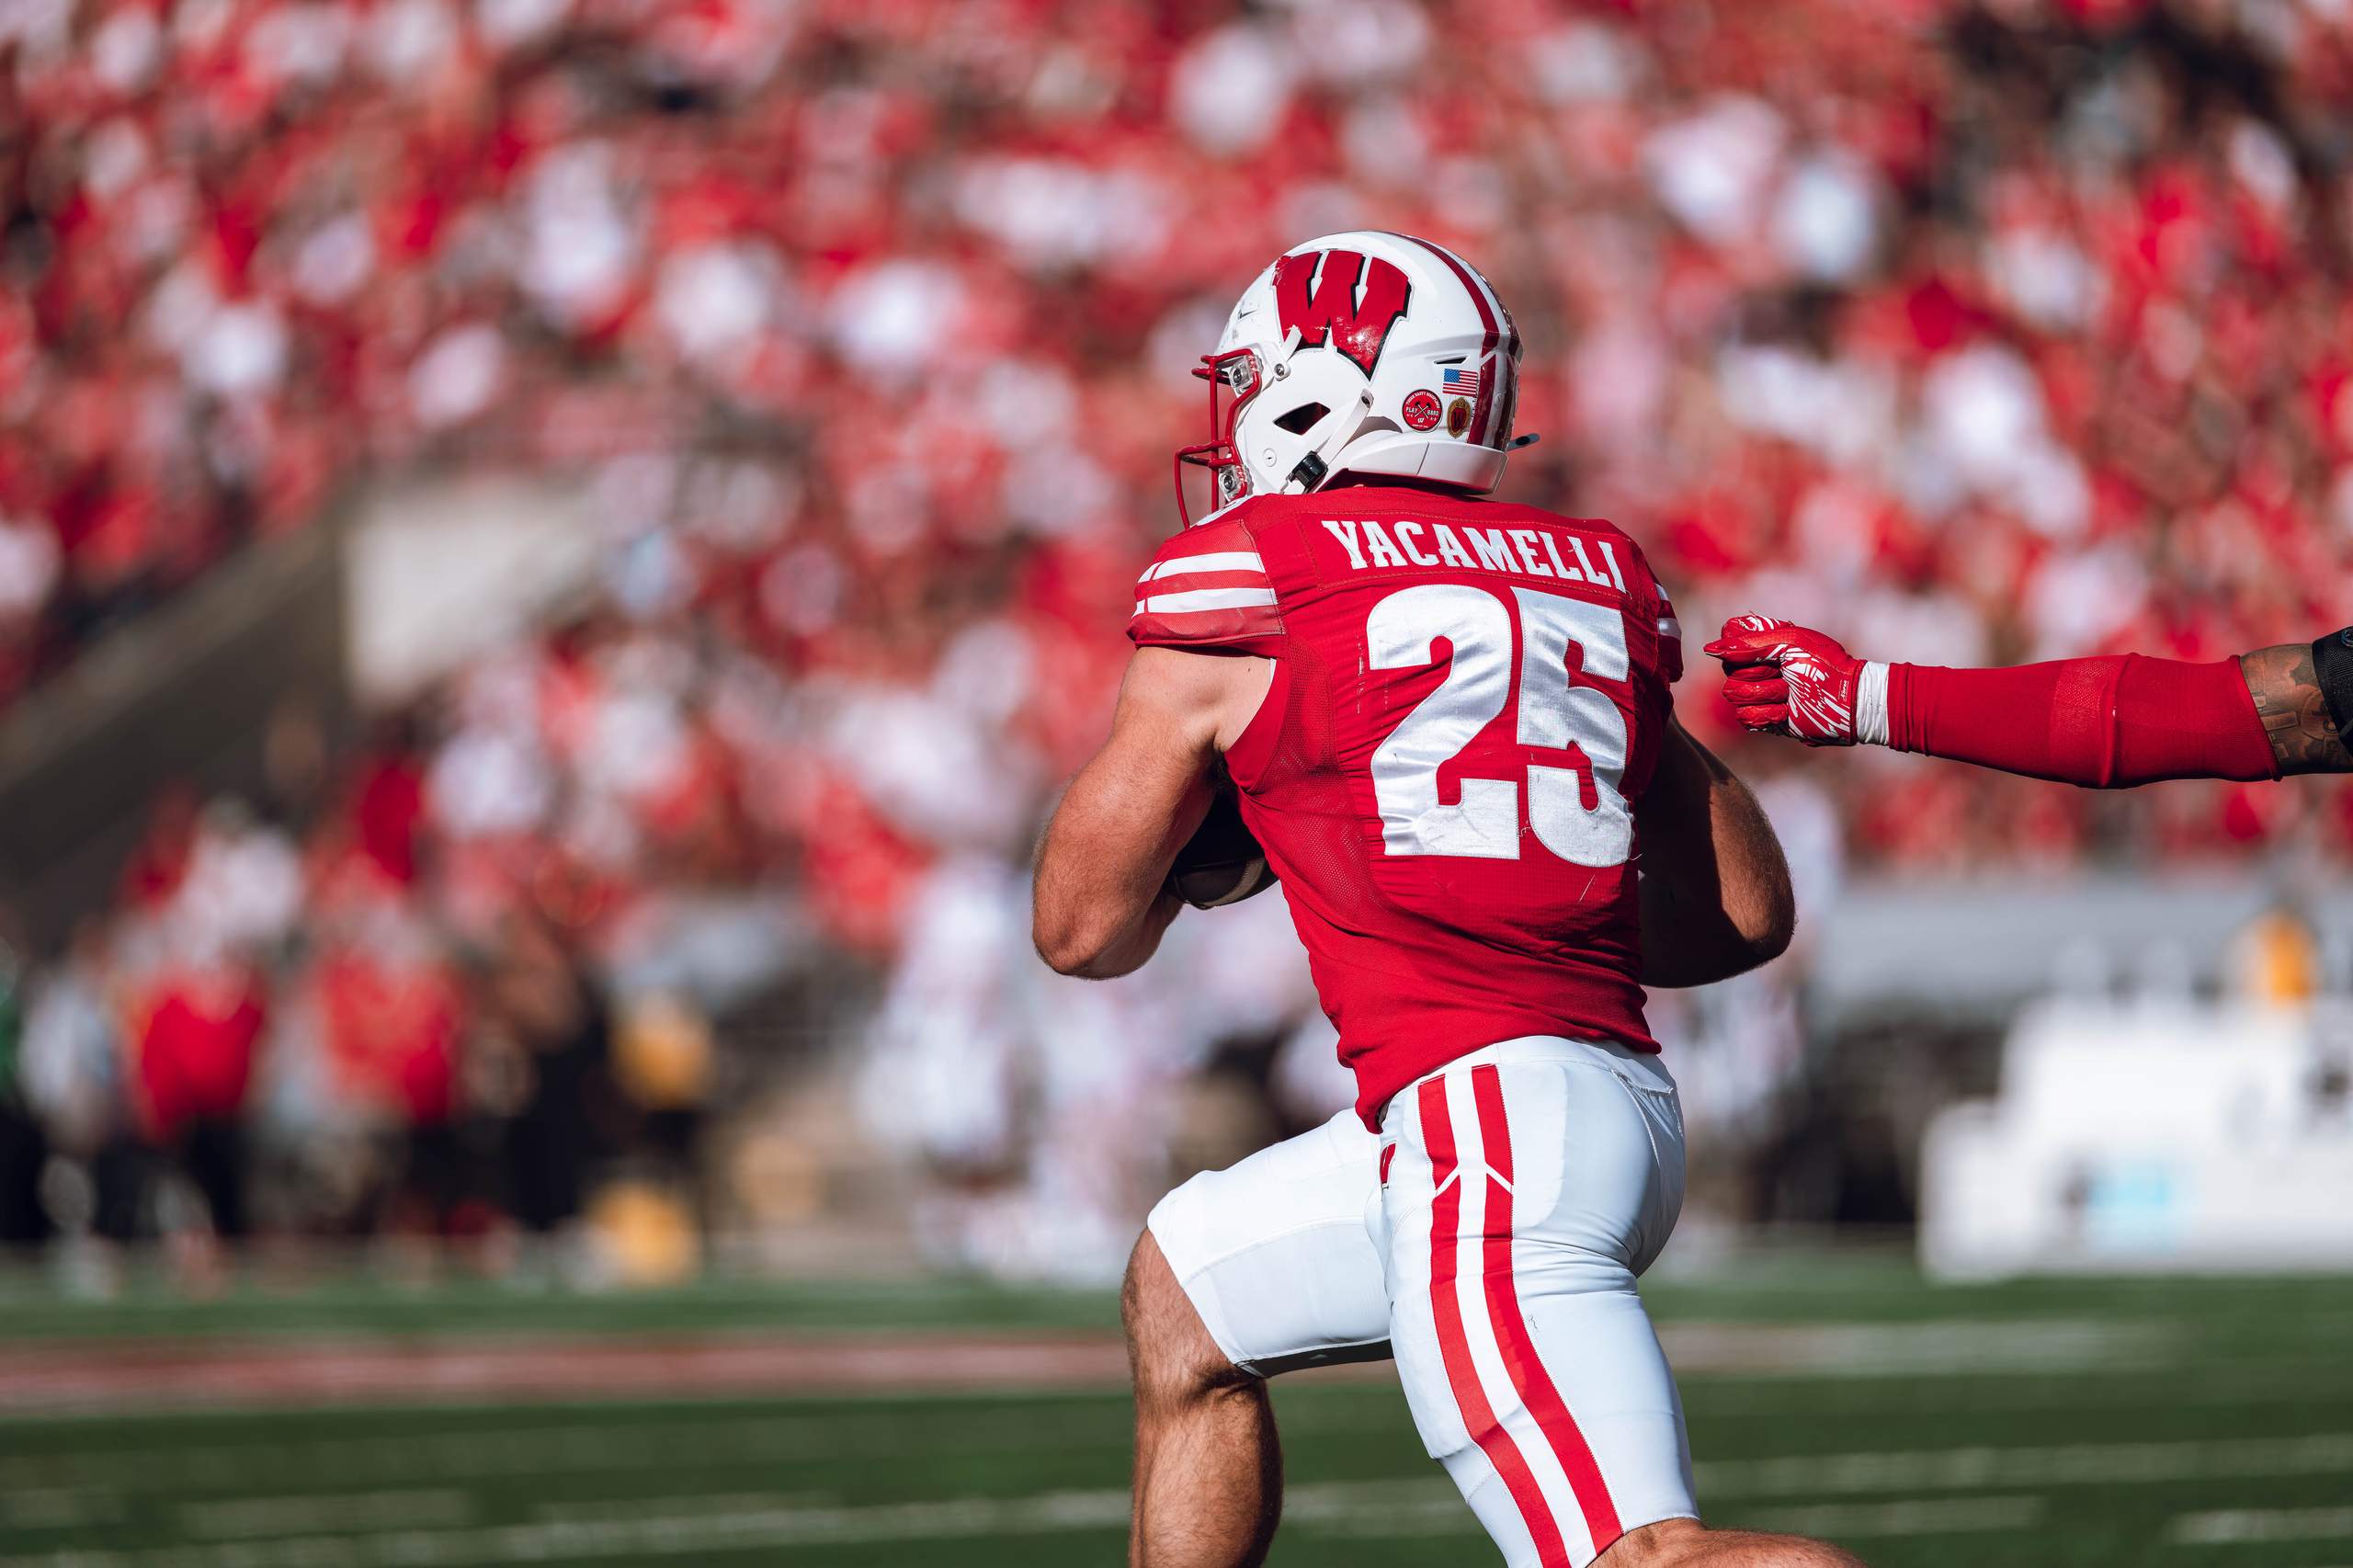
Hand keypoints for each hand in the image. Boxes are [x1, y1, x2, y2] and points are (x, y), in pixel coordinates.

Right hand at [1704, 616, 1867, 745]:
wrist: (1847, 701)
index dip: (1741, 646)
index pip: (1728, 638)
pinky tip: (1787, 712)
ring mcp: (1757, 693)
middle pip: (1728, 668)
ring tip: (1790, 694)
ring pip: (1733, 694)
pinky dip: (1768, 715)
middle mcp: (1756, 666)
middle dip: (1760, 673)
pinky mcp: (1762, 718)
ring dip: (1766, 695)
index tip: (1768, 649)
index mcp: (1762, 642)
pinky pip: (1744, 717)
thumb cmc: (1824, 665)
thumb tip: (1709, 650)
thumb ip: (1748, 644)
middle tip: (1787, 675)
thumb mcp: (1789, 643)